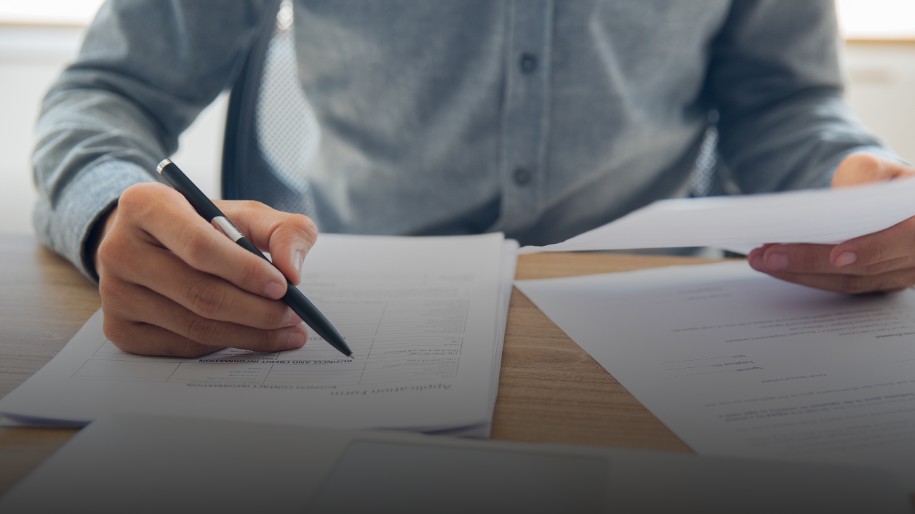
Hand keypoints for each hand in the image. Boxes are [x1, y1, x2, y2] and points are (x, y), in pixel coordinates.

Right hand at [94, 182, 316, 356]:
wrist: (153, 244)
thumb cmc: (205, 226)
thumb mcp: (246, 214)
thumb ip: (283, 230)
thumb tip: (292, 270)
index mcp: (145, 205)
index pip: (199, 245)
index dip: (245, 270)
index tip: (284, 286)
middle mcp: (118, 249)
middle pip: (199, 293)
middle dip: (257, 310)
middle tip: (294, 316)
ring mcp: (113, 294)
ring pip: (194, 327)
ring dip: (250, 334)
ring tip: (286, 329)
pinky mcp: (119, 329)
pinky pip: (183, 347)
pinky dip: (224, 344)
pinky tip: (250, 335)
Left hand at [748, 152, 914, 293]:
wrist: (890, 203)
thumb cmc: (883, 183)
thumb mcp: (877, 168)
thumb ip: (863, 175)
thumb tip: (837, 200)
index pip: (908, 239)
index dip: (872, 250)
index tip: (837, 256)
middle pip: (867, 269)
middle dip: (813, 262)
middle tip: (770, 256)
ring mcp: (902, 275)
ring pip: (851, 282)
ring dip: (801, 273)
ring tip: (762, 260)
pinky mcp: (877, 284)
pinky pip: (842, 285)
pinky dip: (807, 276)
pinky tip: (776, 266)